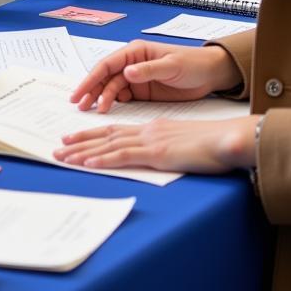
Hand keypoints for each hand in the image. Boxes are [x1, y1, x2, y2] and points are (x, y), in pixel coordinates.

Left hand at [54, 114, 259, 173]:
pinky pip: (123, 155)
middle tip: (58, 147)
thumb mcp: (188, 144)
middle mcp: (149, 131)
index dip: (95, 134)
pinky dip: (101, 157)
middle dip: (80, 140)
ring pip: (108, 143)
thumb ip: (172, 148)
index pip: (118, 131)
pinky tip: (86, 162)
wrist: (232, 138)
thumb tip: (165, 155)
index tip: (76, 138)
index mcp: (155, 128)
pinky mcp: (157, 153)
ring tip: (62, 154)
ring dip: (82, 149)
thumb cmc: (217, 143)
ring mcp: (151, 141)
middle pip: (107, 135)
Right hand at [70, 40, 240, 112]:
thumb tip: (126, 73)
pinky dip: (112, 104)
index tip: (80, 92)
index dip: (91, 78)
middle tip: (79, 105)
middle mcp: (132, 64)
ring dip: (100, 98)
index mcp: (136, 51)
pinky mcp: (142, 92)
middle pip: (105, 77)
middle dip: (91, 90)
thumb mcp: (172, 65)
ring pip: (111, 89)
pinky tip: (106, 112)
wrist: (211, 75)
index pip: (107, 64)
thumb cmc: (192, 63)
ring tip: (91, 112)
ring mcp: (136, 79)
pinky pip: (122, 98)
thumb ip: (149, 69)